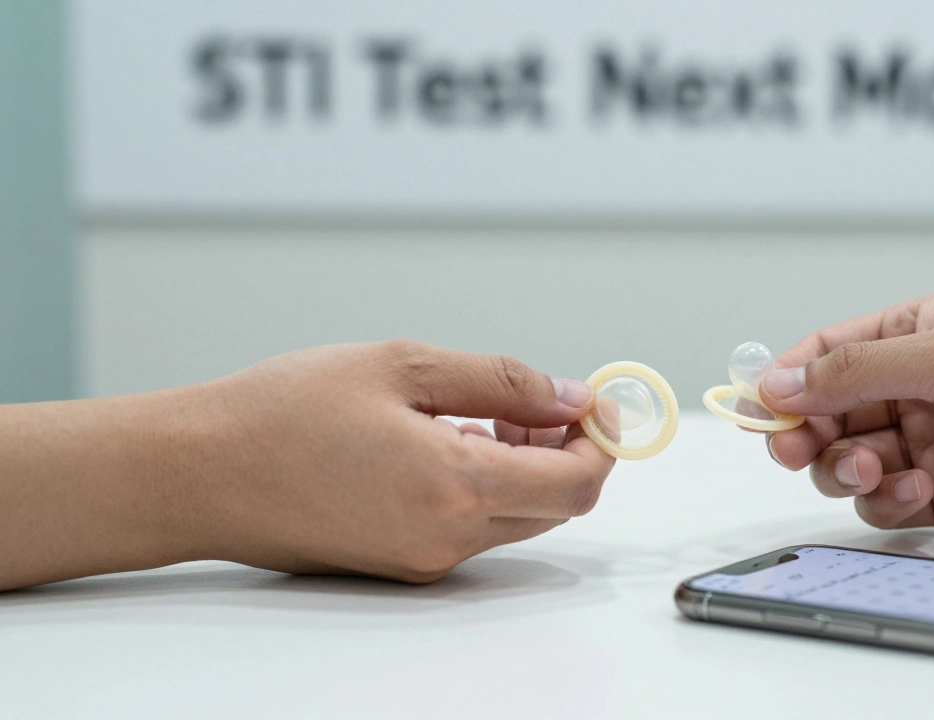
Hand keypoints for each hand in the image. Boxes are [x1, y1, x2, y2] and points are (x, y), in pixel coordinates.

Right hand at [0, 341, 613, 589]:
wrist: (196, 471)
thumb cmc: (282, 411)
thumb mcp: (403, 365)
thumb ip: (501, 382)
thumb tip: (569, 395)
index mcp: (455, 488)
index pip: (577, 485)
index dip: (600, 442)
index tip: (593, 402)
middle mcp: (447, 539)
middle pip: (554, 507)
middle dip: (566, 452)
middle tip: (538, 401)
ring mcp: (423, 560)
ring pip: (514, 517)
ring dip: (524, 467)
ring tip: (483, 413)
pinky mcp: (399, 564)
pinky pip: (471, 527)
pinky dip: (483, 486)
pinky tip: (447, 441)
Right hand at [759, 295, 933, 535]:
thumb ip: (853, 371)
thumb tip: (777, 384)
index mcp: (912, 335)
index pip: (825, 356)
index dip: (786, 382)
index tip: (758, 409)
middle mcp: (914, 389)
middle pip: (826, 416)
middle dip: (807, 435)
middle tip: (796, 450)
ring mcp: (929, 442)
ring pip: (849, 464)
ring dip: (845, 469)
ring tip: (872, 468)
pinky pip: (888, 503)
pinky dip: (888, 501)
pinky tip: (917, 489)